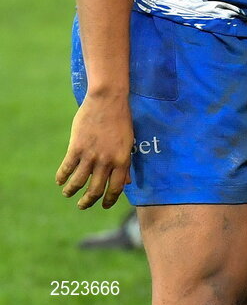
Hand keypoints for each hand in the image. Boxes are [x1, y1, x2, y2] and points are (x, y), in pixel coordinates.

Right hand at [56, 93, 133, 208]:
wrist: (108, 98)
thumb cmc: (121, 118)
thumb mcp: (128, 141)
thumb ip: (125, 163)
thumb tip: (126, 183)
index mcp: (122, 160)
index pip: (116, 189)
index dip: (109, 200)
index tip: (104, 205)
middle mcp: (107, 161)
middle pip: (95, 190)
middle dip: (88, 201)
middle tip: (82, 205)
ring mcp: (91, 155)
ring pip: (78, 183)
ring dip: (71, 191)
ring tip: (68, 193)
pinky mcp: (76, 147)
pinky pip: (67, 168)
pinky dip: (62, 177)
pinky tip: (60, 180)